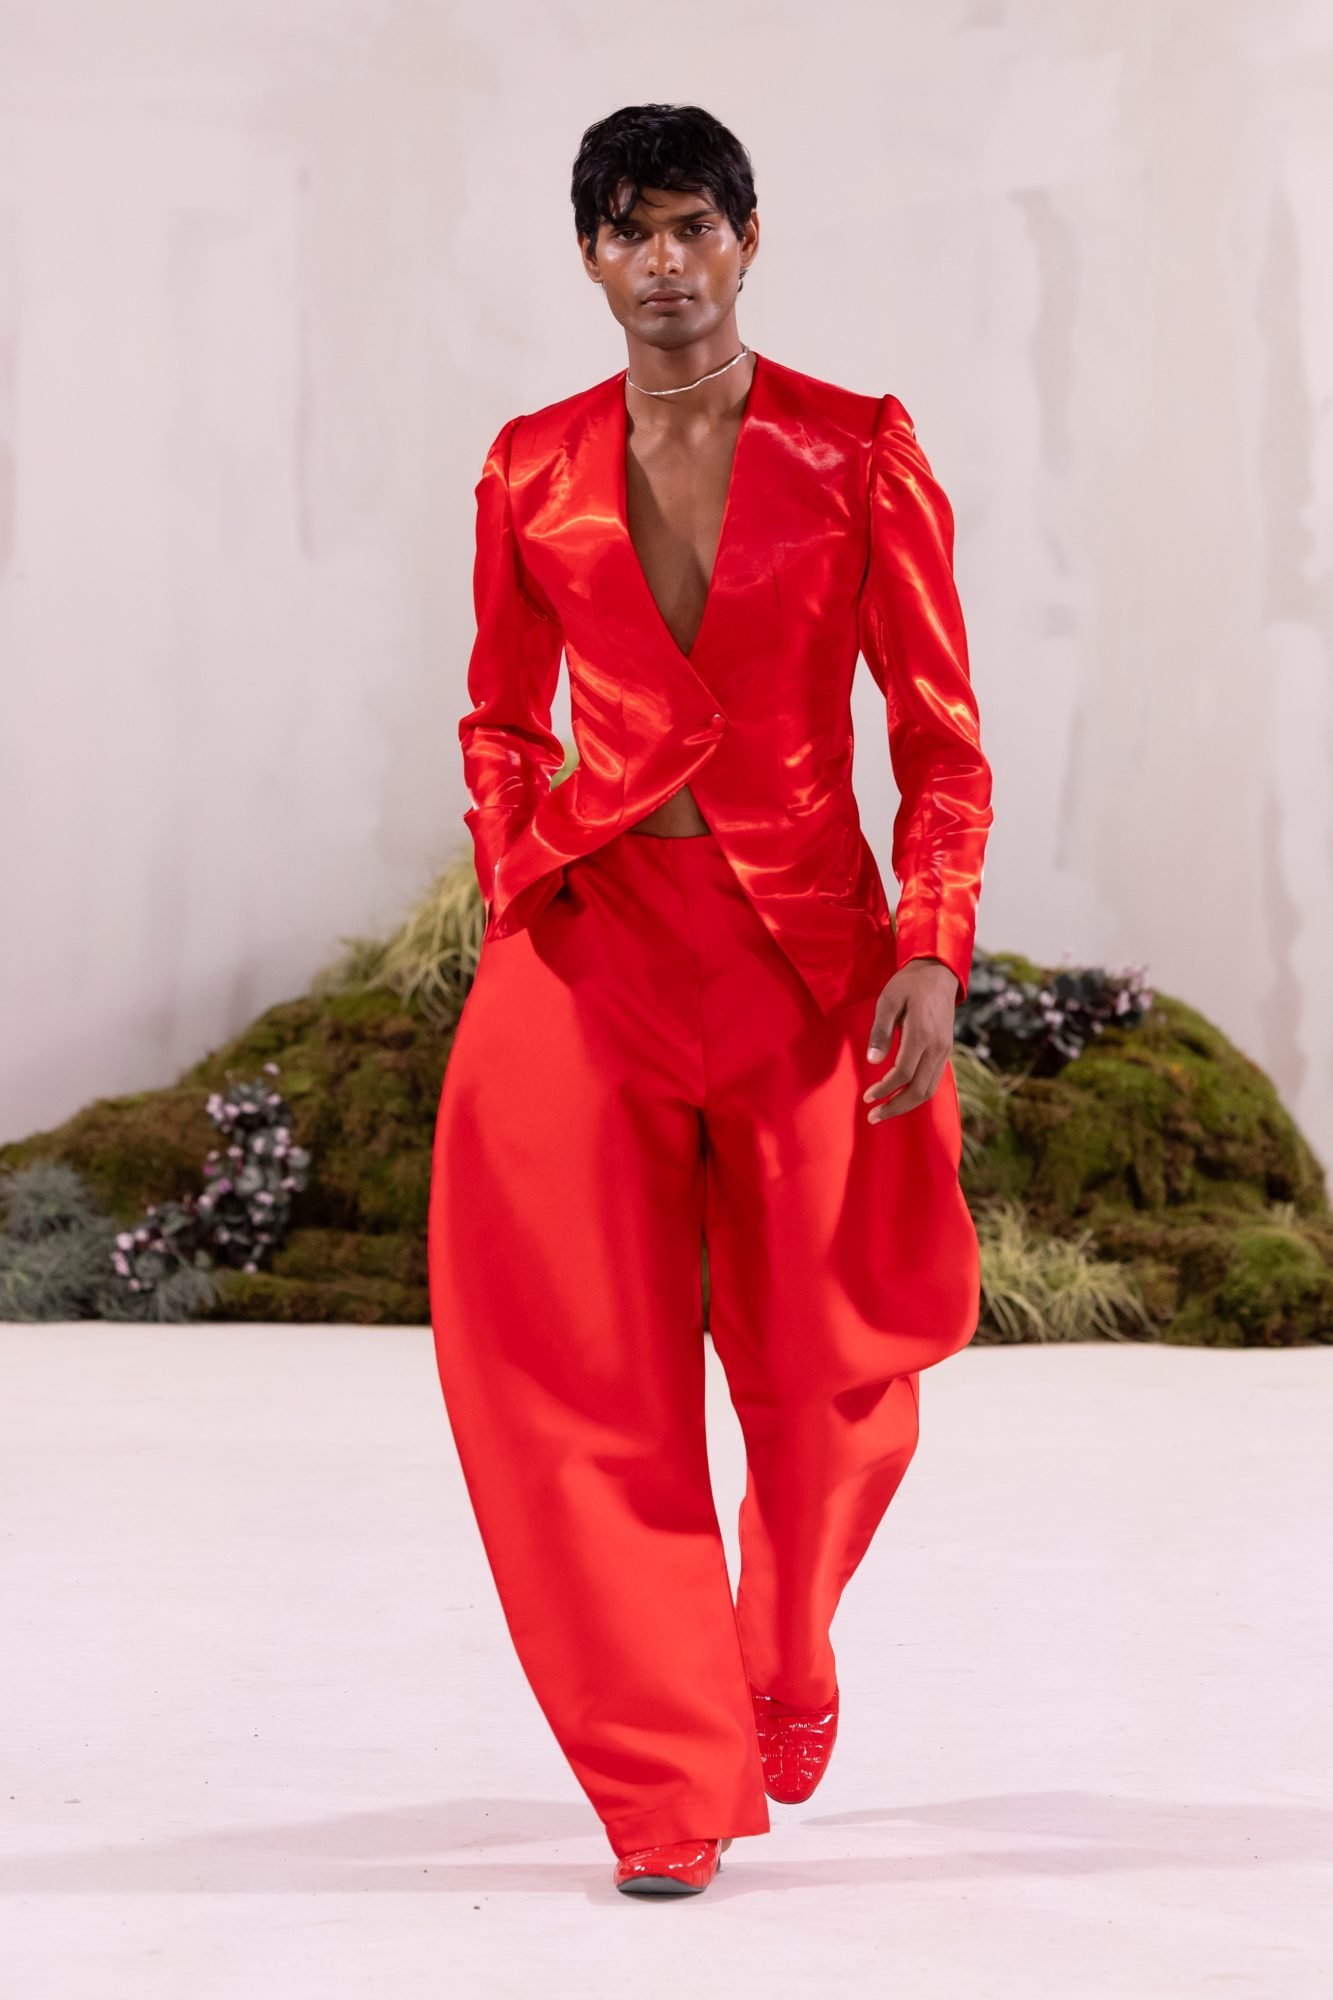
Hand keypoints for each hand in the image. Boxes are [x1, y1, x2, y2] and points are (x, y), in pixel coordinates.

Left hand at [861, 957, 958, 1122]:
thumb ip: (880, 1032)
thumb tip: (873, 1062)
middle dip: (895, 1107)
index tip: (867, 1098)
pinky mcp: (945, 1050)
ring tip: (884, 1112)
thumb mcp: (887, 1001)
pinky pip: (933, 1080)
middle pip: (919, 1090)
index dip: (884, 1090)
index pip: (903, 1073)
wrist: (939, 972)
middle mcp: (937, 1047)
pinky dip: (916, 1094)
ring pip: (929, 1090)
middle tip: (873, 1118)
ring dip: (906, 1105)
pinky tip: (900, 1097)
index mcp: (922, 1034)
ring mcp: (945, 1050)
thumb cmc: (909, 984)